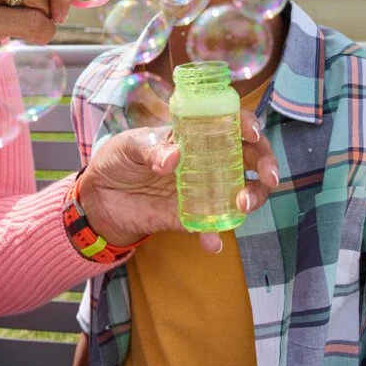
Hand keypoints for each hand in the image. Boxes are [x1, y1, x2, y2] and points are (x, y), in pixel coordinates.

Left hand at [79, 110, 279, 252]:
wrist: (98, 199)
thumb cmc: (117, 160)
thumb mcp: (128, 145)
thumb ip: (150, 149)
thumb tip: (173, 158)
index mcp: (194, 135)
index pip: (231, 123)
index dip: (248, 125)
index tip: (250, 133)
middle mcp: (206, 161)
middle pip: (249, 158)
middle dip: (266, 165)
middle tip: (267, 178)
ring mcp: (202, 190)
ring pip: (241, 191)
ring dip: (252, 198)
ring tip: (241, 205)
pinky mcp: (190, 218)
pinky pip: (211, 226)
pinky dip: (215, 235)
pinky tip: (212, 242)